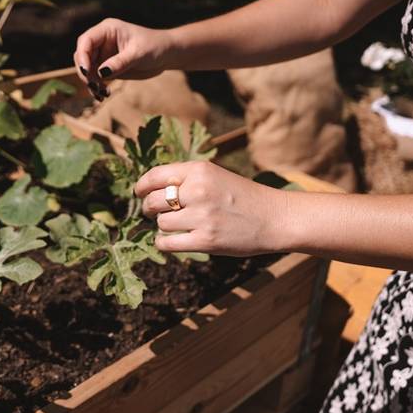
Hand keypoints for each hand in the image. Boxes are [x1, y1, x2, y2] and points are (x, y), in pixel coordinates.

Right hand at [73, 18, 173, 97]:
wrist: (166, 54)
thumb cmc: (155, 46)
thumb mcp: (138, 54)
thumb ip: (119, 62)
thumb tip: (100, 73)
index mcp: (107, 30)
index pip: (86, 41)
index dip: (82, 56)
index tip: (87, 72)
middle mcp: (102, 41)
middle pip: (82, 55)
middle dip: (85, 72)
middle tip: (94, 86)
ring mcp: (103, 54)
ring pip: (87, 69)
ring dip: (90, 82)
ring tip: (101, 94)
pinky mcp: (107, 67)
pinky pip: (95, 78)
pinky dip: (96, 87)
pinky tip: (104, 95)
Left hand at [135, 162, 291, 256]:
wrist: (274, 218)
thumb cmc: (242, 196)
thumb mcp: (215, 176)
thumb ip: (186, 178)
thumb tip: (149, 188)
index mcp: (200, 170)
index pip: (155, 175)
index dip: (141, 186)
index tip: (139, 193)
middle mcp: (198, 190)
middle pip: (153, 200)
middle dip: (148, 208)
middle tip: (154, 212)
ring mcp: (202, 216)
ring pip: (160, 222)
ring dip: (163, 226)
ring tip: (176, 225)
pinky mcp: (205, 240)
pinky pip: (167, 243)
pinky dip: (163, 243)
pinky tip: (170, 240)